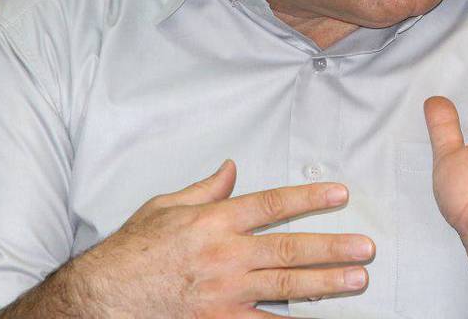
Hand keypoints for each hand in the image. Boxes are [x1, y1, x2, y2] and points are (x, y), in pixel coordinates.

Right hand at [64, 161, 373, 317]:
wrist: (102, 299)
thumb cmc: (131, 253)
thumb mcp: (164, 207)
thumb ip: (205, 190)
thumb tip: (231, 169)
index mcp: (214, 222)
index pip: (272, 205)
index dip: (309, 199)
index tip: (339, 195)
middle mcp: (225, 256)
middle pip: (290, 250)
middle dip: (332, 248)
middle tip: (365, 247)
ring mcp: (225, 294)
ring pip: (287, 289)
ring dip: (327, 284)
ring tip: (358, 279)